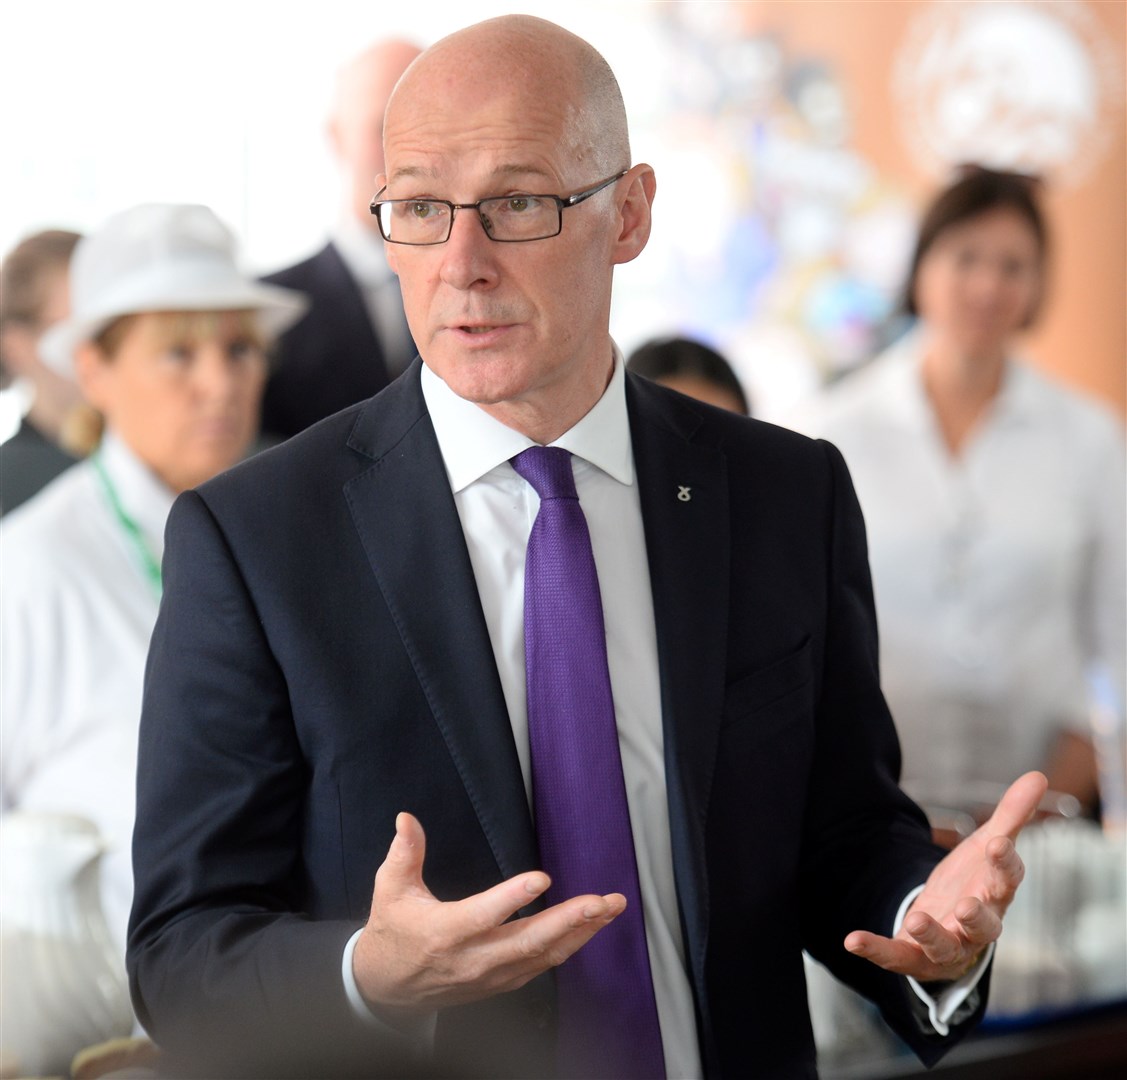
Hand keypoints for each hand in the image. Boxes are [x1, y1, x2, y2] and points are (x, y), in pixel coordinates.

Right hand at [352, 812, 625, 1011]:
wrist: (388, 988)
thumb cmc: (393, 931)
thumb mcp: (390, 889)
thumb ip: (404, 853)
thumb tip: (407, 818)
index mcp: (446, 932)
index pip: (484, 916)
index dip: (513, 897)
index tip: (543, 878)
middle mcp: (473, 958)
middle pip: (528, 941)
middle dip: (571, 920)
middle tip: (602, 901)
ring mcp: (491, 975)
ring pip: (544, 956)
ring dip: (582, 932)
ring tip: (611, 909)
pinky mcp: (502, 982)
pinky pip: (543, 966)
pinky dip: (570, 947)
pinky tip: (591, 928)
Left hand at [844, 770, 1047, 982]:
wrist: (951, 928)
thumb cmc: (976, 883)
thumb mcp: (987, 846)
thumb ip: (1011, 814)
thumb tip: (1038, 775)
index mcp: (995, 894)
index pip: (1007, 879)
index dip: (1004, 863)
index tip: (997, 844)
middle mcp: (976, 926)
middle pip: (984, 925)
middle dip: (976, 916)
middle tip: (965, 905)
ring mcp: (947, 944)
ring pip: (944, 946)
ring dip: (931, 934)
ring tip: (915, 918)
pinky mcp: (915, 956)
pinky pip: (896, 956)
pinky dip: (876, 949)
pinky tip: (853, 939)